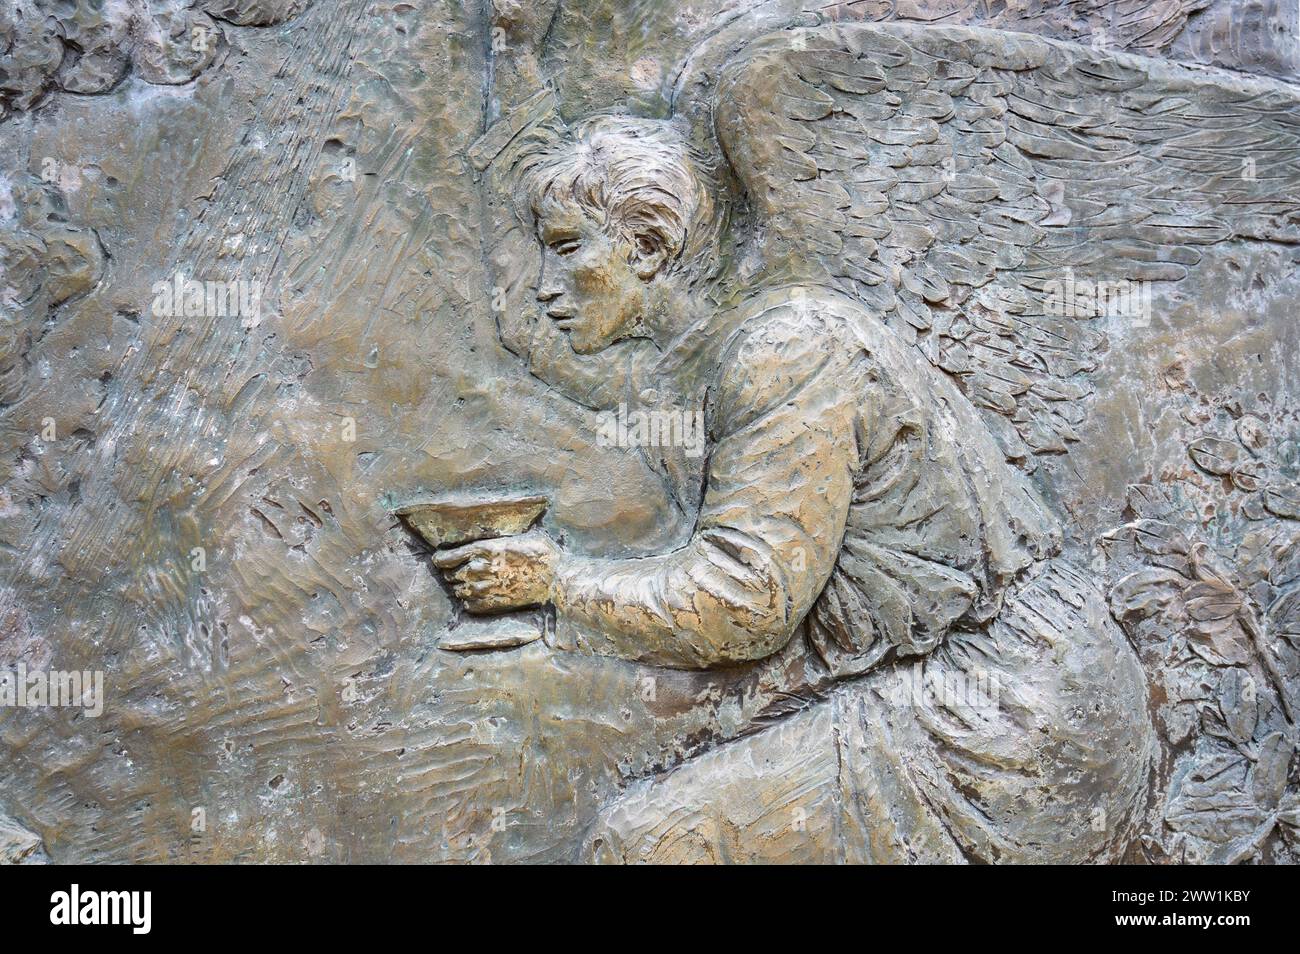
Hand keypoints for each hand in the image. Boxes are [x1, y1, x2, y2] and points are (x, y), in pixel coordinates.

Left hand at [432, 530, 560, 613]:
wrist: (556, 579)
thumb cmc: (541, 553)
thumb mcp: (516, 537)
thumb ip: (494, 540)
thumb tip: (485, 537)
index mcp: (482, 549)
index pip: (445, 558)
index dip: (440, 559)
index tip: (441, 560)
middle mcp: (478, 570)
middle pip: (449, 574)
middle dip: (452, 572)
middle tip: (461, 570)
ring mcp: (484, 589)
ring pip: (458, 590)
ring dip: (461, 587)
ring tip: (473, 583)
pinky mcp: (491, 605)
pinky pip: (468, 605)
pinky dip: (470, 600)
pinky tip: (480, 595)